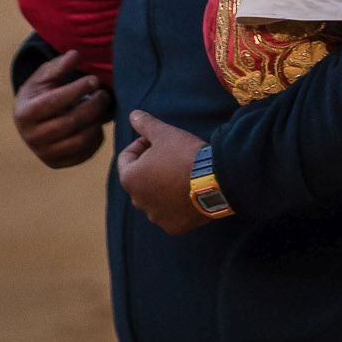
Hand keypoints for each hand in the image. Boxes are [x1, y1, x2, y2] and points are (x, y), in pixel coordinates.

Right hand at [12, 49, 111, 167]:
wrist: (31, 120)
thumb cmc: (40, 92)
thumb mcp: (44, 76)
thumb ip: (59, 66)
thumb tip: (75, 55)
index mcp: (25, 114)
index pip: (54, 102)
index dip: (76, 90)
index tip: (94, 79)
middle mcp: (31, 137)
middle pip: (70, 123)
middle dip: (93, 106)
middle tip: (104, 94)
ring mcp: (44, 153)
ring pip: (79, 140)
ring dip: (97, 122)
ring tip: (103, 107)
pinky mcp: (57, 163)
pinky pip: (84, 153)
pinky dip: (96, 137)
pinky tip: (97, 122)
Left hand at [117, 109, 210, 234]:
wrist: (215, 179)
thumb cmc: (185, 154)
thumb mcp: (165, 133)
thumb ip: (145, 124)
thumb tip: (133, 114)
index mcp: (130, 179)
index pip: (126, 158)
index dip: (141, 144)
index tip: (158, 140)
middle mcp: (138, 201)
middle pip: (139, 179)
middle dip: (150, 166)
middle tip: (172, 154)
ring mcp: (156, 216)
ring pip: (154, 197)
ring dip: (162, 186)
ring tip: (183, 173)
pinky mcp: (174, 226)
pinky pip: (170, 212)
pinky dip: (176, 203)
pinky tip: (190, 191)